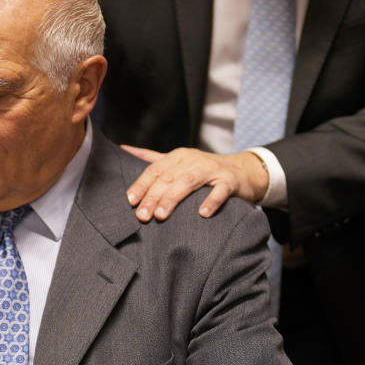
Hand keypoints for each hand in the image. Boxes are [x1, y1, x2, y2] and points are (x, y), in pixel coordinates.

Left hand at [121, 146, 268, 221]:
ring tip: (161, 215)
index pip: (154, 170)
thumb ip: (152, 158)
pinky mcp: (229, 181)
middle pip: (168, 178)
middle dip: (153, 197)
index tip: (130, 201)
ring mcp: (212, 169)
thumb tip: (124, 148)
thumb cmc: (202, 170)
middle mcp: (193, 160)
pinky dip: (211, 200)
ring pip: (189, 182)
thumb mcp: (177, 161)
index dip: (141, 185)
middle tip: (142, 216)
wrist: (241, 171)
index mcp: (177, 156)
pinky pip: (220, 190)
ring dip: (173, 198)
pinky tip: (202, 213)